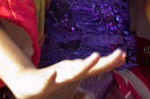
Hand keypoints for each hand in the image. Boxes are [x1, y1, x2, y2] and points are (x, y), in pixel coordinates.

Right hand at [8, 50, 124, 98]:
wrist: (25, 84)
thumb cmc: (51, 86)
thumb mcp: (70, 91)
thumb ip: (82, 94)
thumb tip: (91, 95)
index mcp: (76, 73)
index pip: (96, 68)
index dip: (110, 62)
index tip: (124, 55)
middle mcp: (67, 71)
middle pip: (88, 66)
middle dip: (104, 61)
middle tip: (120, 54)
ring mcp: (55, 77)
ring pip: (71, 72)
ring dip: (84, 65)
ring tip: (97, 57)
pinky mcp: (41, 84)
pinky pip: (46, 82)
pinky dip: (50, 79)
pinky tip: (54, 75)